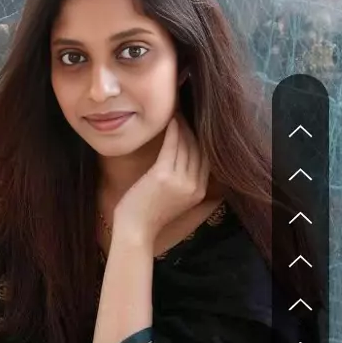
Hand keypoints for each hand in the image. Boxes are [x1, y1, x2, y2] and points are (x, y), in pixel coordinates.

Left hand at [113, 118, 209, 245]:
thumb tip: (183, 157)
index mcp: (199, 192)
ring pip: (187, 145)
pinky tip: (171, 120)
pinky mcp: (164, 175)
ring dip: (183, 126)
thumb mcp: (174, 198)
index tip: (195, 125)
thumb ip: (183, 181)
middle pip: (199, 149)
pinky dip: (173, 131)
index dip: (201, 140)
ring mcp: (180, 180)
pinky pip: (172, 146)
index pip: (206, 159)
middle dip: (194, 129)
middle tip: (187, 113)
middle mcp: (194, 185)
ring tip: (178, 112)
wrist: (135, 230)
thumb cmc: (148, 214)